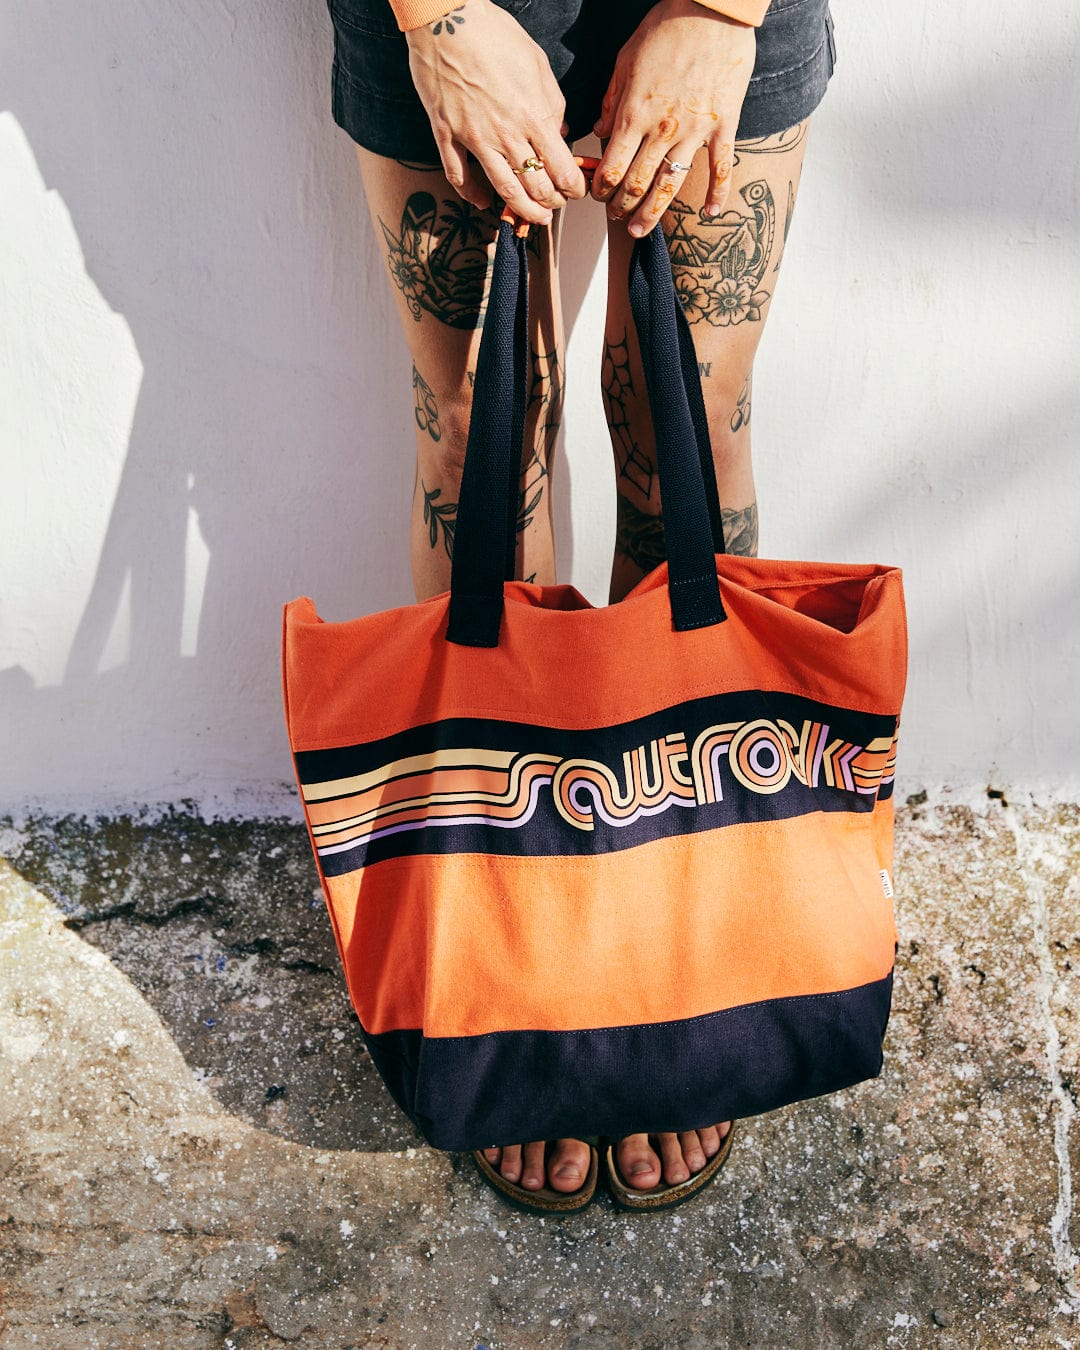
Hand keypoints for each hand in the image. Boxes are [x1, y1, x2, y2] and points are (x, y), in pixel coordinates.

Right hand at [406, 0, 586, 224]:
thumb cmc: (495, 35)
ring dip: (523, 211)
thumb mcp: (537, 64)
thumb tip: (560, 132)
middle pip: (536, 187)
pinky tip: (485, 202)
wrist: (447, 20)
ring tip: (534, 218)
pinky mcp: (447, 135)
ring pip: (504, 190)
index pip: (562, 169)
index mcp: (533, 116)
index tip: (577, 191)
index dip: (574, 188)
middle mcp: (506, 134)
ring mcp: (474, 138)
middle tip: (556, 204)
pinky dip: (473, 196)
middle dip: (552, 203)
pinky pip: (459, 177)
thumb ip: (553, 103)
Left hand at [592, 0, 755, 234]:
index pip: (611, 168)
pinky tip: (711, 213)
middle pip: (637, 184)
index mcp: (634, 114)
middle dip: (621, 207)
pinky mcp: (723, 126)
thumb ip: (611, 100)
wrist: (712, 10)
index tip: (598, 197)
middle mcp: (662, 130)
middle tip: (616, 217)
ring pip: (670, 186)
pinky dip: (718, 194)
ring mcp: (695, 132)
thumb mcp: (625, 60)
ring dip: (652, 214)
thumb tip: (599, 129)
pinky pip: (722, 168)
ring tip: (640, 231)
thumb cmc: (666, 29)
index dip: (601, 190)